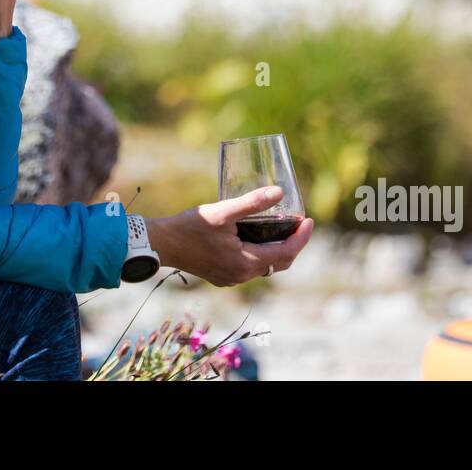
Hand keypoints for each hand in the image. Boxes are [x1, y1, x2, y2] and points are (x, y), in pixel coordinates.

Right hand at [147, 186, 313, 286]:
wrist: (162, 244)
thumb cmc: (190, 226)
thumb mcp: (223, 211)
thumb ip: (252, 203)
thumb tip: (279, 192)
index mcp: (245, 262)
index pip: (286, 253)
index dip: (301, 238)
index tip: (309, 220)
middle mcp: (241, 275)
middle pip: (278, 263)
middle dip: (292, 244)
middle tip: (299, 223)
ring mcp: (231, 278)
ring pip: (264, 266)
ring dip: (276, 249)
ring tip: (282, 228)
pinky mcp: (221, 276)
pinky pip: (250, 267)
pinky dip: (261, 254)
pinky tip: (257, 238)